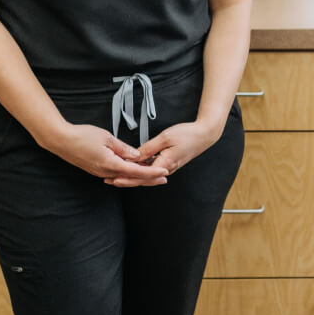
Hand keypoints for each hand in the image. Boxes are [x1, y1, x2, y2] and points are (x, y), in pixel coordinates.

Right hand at [48, 122, 168, 185]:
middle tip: (164, 177)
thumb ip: (123, 148)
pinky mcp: (96, 169)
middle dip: (149, 178)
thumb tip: (137, 156)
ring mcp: (100, 172)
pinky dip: (127, 173)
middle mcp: (105, 172)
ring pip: (124, 177)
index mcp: (110, 164)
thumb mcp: (107, 137)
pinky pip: (115, 174)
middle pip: (131, 178)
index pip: (135, 171)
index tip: (164, 173)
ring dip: (138, 176)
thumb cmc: (82, 136)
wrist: (61, 141)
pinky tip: (133, 168)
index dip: (151, 173)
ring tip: (153, 172)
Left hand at [104, 120, 219, 187]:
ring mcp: (168, 167)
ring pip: (147, 176)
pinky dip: (141, 171)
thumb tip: (134, 156)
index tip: (113, 176)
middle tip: (109, 180)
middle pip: (142, 179)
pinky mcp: (169, 163)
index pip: (141, 175)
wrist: (204, 135)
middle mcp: (166, 169)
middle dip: (125, 180)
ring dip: (132, 176)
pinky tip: (133, 169)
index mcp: (164, 164)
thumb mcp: (165, 138)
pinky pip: (152, 170)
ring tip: (116, 176)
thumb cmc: (187, 134)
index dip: (126, 176)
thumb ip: (148, 148)